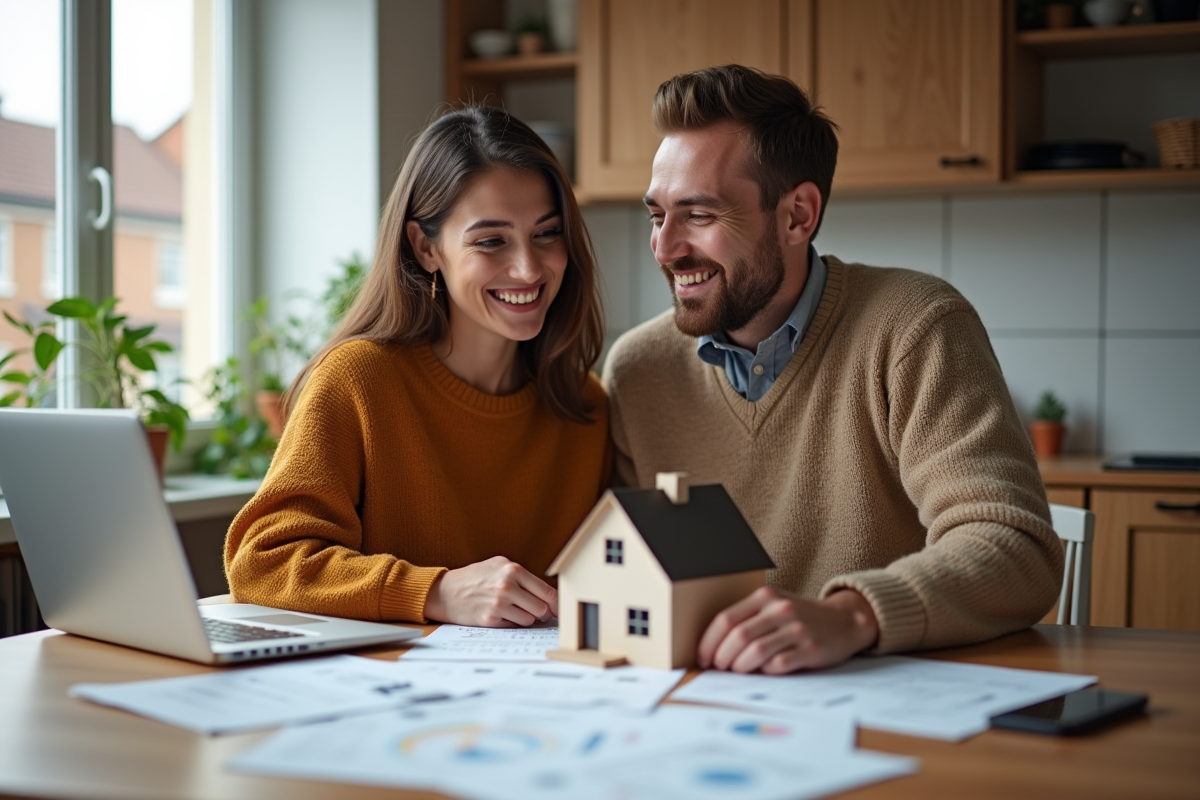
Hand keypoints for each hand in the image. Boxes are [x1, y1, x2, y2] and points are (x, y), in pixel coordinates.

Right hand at [423, 556, 557, 626]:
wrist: (445, 592)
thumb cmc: (475, 578)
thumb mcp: (499, 566)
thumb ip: (523, 577)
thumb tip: (549, 595)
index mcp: (513, 569)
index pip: (547, 591)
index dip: (556, 604)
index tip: (558, 611)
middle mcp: (507, 585)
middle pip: (542, 608)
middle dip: (541, 613)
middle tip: (534, 611)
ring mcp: (499, 603)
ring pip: (530, 619)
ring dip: (525, 618)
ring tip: (512, 610)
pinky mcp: (491, 619)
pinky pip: (514, 626)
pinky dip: (511, 623)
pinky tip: (500, 615)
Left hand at [697, 587, 878, 673]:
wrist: (845, 621)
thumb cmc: (801, 618)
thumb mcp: (774, 607)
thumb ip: (749, 619)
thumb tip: (715, 648)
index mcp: (766, 596)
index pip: (726, 619)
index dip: (709, 641)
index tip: (702, 657)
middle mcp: (780, 609)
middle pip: (738, 636)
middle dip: (722, 657)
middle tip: (718, 668)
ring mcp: (797, 628)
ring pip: (756, 651)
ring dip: (740, 666)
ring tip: (738, 670)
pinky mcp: (811, 648)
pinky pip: (779, 664)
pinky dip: (766, 671)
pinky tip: (765, 670)